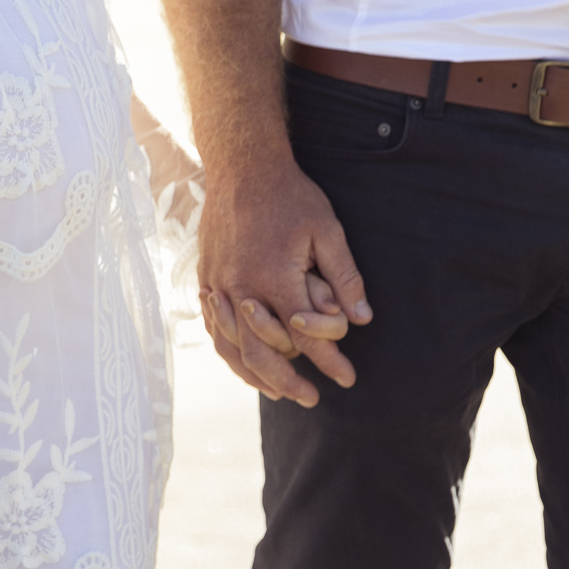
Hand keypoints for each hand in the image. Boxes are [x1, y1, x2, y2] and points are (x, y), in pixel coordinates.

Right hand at [195, 159, 370, 406]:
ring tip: (279, 393)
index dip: (329, 363)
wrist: (241, 168)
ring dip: (257, 376)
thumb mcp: (327, 230)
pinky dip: (231, 354)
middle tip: (312, 399)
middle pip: (265, 354)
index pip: (306, 336)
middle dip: (290, 382)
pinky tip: (246, 365)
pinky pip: (216, 331)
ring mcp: (219, 288)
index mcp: (276, 279)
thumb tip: (361, 318)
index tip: (348, 380)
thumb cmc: (289, 197)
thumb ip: (344, 277)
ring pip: (234, 349)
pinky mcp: (207, 282)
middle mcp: (243, 290)